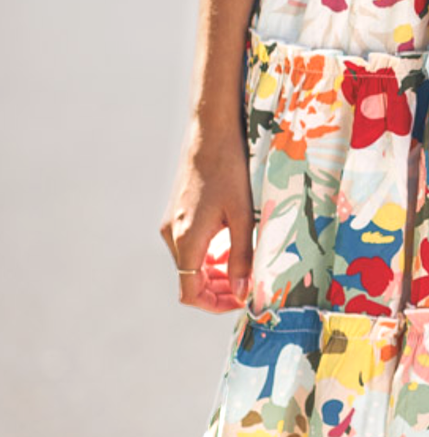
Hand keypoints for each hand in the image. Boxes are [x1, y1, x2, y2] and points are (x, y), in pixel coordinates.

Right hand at [159, 122, 254, 312]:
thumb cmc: (231, 170)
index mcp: (186, 240)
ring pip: (191, 263)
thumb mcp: (244, 216)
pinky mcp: (177, 213)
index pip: (190, 293)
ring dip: (216, 272)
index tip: (241, 302)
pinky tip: (233, 245)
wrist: (211, 131)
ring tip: (245, 267)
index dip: (215, 304)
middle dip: (219, 290)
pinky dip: (210, 254)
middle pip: (191, 280)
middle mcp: (172, 235)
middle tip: (248, 287)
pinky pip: (191, 245)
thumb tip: (243, 293)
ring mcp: (172, 223)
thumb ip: (243, 257)